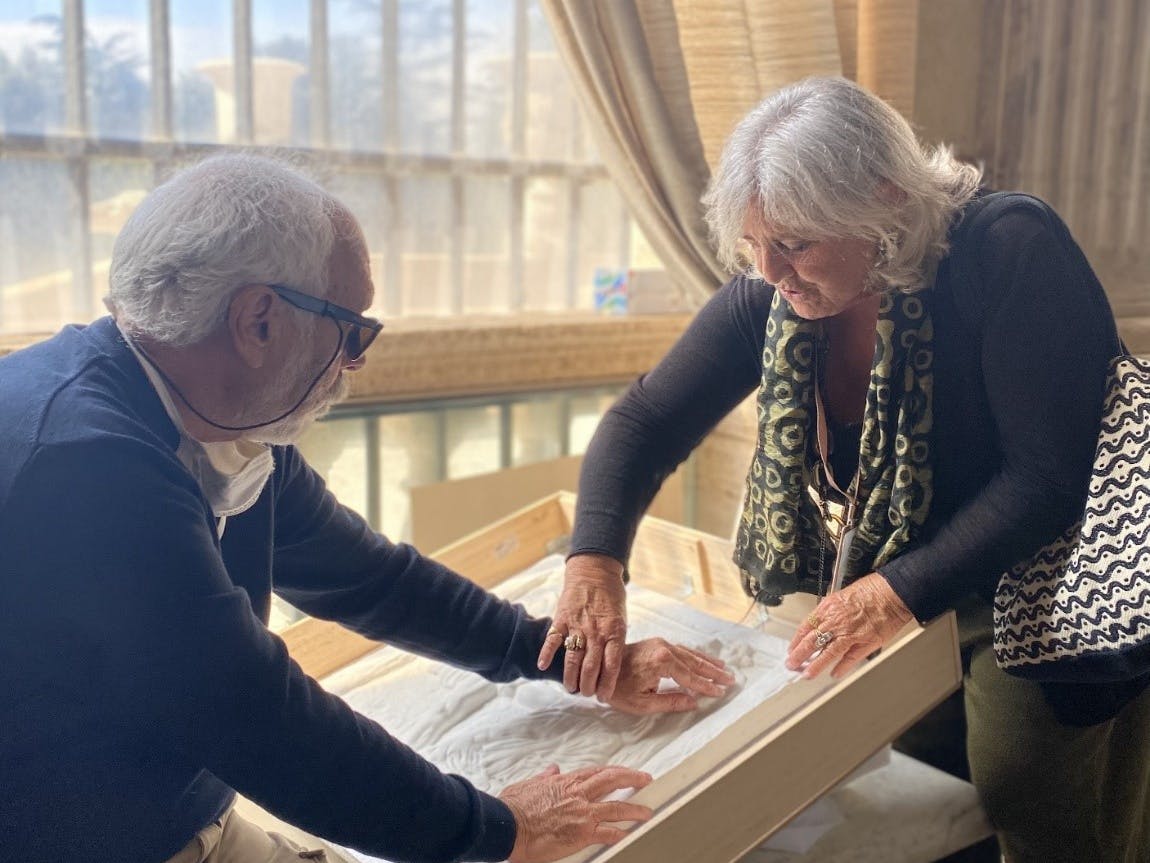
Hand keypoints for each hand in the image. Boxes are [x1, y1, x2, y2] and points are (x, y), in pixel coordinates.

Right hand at [500, 764, 652, 862]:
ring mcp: (582, 813)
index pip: (596, 772)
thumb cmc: (514, 807)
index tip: (624, 771)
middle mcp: (577, 794)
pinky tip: (627, 835)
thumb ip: (544, 777)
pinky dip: (619, 834)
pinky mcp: (582, 833)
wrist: (509, 826)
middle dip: (632, 779)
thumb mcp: (529, 785)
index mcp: (565, 782)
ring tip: (646, 811)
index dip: (614, 771)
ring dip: (634, 809)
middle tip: (646, 779)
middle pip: (612, 781)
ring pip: (617, 807)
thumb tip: (552, 769)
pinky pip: (607, 833)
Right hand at [538, 554, 628, 699]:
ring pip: (572, 658)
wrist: (595, 572)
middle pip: (591, 667)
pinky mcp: (562, 618)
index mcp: (614, 633)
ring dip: (570, 677)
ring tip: (570, 689)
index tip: (603, 698)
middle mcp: (596, 632)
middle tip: (585, 694)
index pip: (611, 666)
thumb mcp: (621, 620)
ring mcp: (578, 625)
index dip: (607, 685)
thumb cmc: (612, 598)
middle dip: (588, 686)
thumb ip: (615, 642)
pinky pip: (553, 639)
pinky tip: (542, 666)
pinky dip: (546, 653)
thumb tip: (611, 668)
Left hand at [604, 639, 734, 714]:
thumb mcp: (643, 703)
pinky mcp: (656, 643)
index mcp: (662, 663)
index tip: (721, 692)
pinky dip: (695, 655)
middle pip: (694, 662)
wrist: (598, 668)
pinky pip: (681, 649)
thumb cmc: (617, 689)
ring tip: (723, 668)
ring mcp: (660, 643)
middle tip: (731, 679)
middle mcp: (664, 648)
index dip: (707, 687)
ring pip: (690, 654)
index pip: (691, 677)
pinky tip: (702, 659)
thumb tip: (694, 702)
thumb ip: (671, 702)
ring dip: (707, 662)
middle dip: (713, 672)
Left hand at [785, 573, 914, 678]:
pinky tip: (834, 674)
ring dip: (815, 666)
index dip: (796, 641)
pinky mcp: (865, 642)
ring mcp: (850, 633)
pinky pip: (849, 658)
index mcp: (828, 608)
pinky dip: (841, 668)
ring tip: (807, 675)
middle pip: (811, 641)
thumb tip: (821, 624)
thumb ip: (831, 611)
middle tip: (792, 665)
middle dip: (798, 656)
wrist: (892, 592)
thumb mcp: (842, 595)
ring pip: (827, 652)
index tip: (791, 650)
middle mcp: (836, 621)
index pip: (805, 628)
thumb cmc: (871, 591)